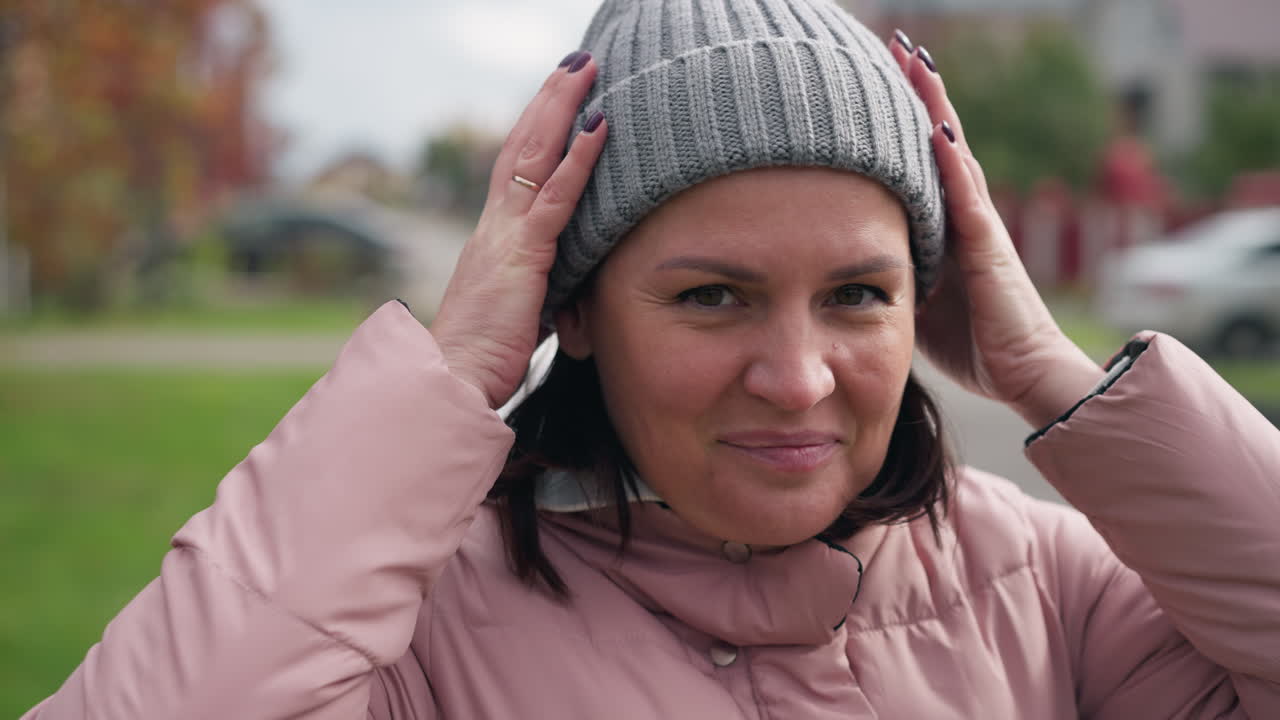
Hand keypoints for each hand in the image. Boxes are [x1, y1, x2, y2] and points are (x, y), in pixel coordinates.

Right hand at [431, 53, 607, 408]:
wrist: (451, 383)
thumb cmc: (480, 361)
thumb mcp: (515, 318)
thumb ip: (536, 295)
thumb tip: (562, 298)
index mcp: (492, 241)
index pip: (515, 174)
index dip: (535, 133)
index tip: (555, 101)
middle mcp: (493, 228)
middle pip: (522, 148)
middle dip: (548, 102)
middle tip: (573, 64)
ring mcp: (505, 238)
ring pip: (536, 157)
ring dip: (561, 108)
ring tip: (584, 69)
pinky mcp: (522, 257)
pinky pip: (556, 199)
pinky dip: (578, 160)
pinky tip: (599, 128)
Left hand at [888, 35, 1103, 427]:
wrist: (1026, 377)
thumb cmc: (978, 345)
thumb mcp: (920, 305)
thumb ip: (897, 276)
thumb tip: (852, 266)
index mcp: (947, 229)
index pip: (919, 164)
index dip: (901, 124)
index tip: (875, 85)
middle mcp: (966, 218)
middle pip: (938, 144)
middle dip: (918, 96)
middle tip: (897, 48)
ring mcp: (980, 229)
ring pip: (954, 155)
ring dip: (935, 109)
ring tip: (916, 63)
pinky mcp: (990, 250)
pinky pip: (968, 199)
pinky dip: (951, 163)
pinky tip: (938, 129)